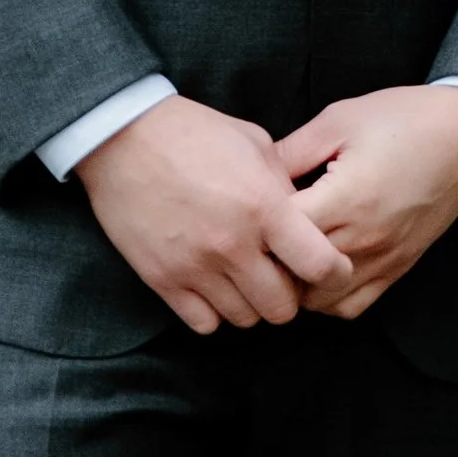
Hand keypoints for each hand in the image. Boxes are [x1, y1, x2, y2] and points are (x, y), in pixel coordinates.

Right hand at [74, 93, 353, 333]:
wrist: (124, 136)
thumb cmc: (194, 133)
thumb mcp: (256, 144)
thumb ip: (285, 187)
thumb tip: (307, 220)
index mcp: (264, 207)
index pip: (319, 266)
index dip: (333, 272)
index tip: (330, 267)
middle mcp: (232, 245)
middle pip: (282, 308)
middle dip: (289, 294)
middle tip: (281, 274)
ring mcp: (195, 267)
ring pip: (245, 319)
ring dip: (251, 303)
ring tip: (245, 277)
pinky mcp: (162, 280)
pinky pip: (204, 323)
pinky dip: (214, 311)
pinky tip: (214, 286)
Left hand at [270, 84, 457, 320]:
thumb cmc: (404, 118)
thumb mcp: (338, 119)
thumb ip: (290, 152)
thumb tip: (251, 176)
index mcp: (346, 198)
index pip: (280, 236)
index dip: (253, 227)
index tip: (243, 211)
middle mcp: (364, 238)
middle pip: (294, 276)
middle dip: (267, 260)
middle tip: (255, 237)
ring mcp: (383, 259)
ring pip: (318, 301)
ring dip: (295, 284)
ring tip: (286, 254)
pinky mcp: (398, 268)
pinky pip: (351, 306)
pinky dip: (327, 298)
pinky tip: (317, 271)